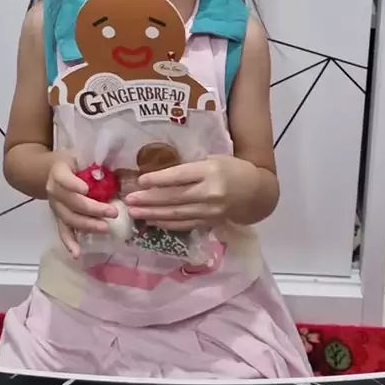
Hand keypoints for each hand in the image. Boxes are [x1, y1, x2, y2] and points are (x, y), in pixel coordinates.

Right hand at [46, 151, 117, 257]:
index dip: (74, 184)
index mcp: (59, 172)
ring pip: (70, 219)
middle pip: (72, 203)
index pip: (64, 179)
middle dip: (93, 209)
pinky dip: (69, 243)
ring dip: (88, 225)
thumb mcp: (81, 156)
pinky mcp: (58, 218)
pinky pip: (63, 231)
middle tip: (113, 212)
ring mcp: (55, 206)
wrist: (50, 171)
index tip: (87, 189)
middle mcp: (54, 191)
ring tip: (106, 228)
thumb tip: (124, 172)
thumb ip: (96, 165)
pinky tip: (77, 253)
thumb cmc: (72, 162)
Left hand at [125, 155, 258, 230]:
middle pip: (174, 198)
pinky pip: (184, 224)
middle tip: (129, 201)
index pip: (179, 177)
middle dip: (149, 200)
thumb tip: (160, 175)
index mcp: (209, 171)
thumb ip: (190, 168)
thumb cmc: (230, 169)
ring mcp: (209, 211)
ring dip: (153, 214)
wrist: (254, 192)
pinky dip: (167, 224)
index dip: (158, 180)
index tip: (140, 181)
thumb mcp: (212, 159)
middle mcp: (209, 193)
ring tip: (135, 212)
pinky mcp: (209, 223)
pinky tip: (152, 221)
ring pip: (176, 214)